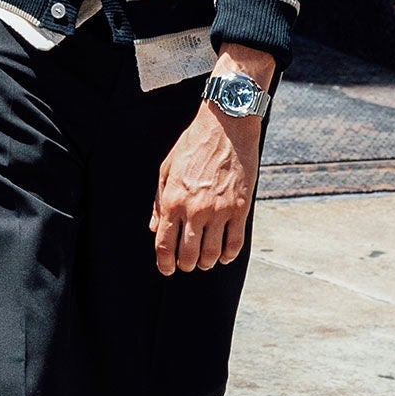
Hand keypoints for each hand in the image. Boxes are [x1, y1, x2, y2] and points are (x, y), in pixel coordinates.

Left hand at [150, 45, 274, 274]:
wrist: (226, 126)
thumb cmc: (194, 145)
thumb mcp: (166, 169)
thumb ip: (158, 202)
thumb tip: (154, 228)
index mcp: (173, 200)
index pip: (164, 244)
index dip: (164, 263)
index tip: (166, 269)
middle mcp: (195, 210)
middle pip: (188, 255)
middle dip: (185, 265)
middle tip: (186, 265)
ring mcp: (220, 210)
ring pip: (212, 253)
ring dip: (206, 262)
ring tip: (204, 260)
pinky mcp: (240, 208)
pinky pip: (236, 242)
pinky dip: (229, 255)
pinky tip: (225, 255)